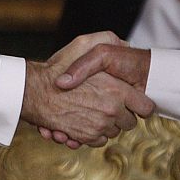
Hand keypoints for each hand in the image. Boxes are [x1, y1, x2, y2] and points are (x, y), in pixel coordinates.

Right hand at [21, 32, 154, 148]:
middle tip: (108, 102)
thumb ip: (109, 40)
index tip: (133, 100)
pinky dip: (93, 132)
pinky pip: (99, 140)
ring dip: (106, 123)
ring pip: (113, 131)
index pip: (146, 107)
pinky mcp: (86, 137)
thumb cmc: (58, 67)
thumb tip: (124, 43)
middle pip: (130, 122)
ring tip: (93, 108)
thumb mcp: (85, 43)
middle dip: (122, 114)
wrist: (34, 91)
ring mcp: (99, 127)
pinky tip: (83, 118)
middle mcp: (111, 111)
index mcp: (117, 91)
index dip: (140, 104)